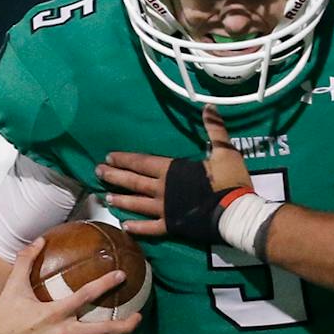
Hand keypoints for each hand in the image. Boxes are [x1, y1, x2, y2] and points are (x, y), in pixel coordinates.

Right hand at [0, 239, 136, 333]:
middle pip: (103, 332)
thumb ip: (26, 260)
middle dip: (126, 326)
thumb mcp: (12, 286)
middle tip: (140, 316)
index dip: (106, 284)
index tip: (122, 275)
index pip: (86, 296)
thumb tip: (40, 238)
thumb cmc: (2, 315)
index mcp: (52, 313)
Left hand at [100, 106, 252, 244]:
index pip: (142, 162)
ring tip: (107, 198)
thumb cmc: (229, 181)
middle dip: (115, 176)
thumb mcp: (224, 151)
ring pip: (137, 204)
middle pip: (134, 181)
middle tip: (98, 173)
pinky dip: (137, 227)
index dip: (125, 159)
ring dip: (121, 200)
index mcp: (172, 170)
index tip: (109, 157)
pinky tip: (125, 226)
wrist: (235, 212)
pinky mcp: (172, 226)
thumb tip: (210, 106)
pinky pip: (150, 228)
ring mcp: (166, 209)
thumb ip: (214, 130)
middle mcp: (163, 189)